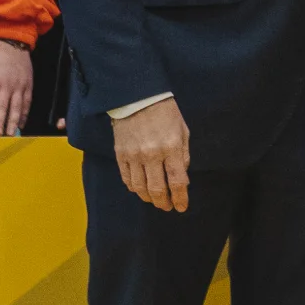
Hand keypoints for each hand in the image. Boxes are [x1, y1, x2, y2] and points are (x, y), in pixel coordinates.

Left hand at [0, 40, 34, 136]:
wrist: (13, 45)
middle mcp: (7, 85)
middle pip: (3, 106)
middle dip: (0, 121)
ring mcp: (19, 86)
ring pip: (17, 107)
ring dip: (13, 121)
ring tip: (11, 133)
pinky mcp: (28, 85)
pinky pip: (27, 102)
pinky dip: (24, 114)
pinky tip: (21, 123)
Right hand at [114, 96, 191, 212]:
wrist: (137, 97)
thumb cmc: (165, 112)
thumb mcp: (182, 131)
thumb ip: (183, 155)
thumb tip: (182, 178)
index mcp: (171, 147)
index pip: (177, 181)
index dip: (180, 198)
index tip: (181, 207)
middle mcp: (152, 154)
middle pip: (157, 189)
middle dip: (164, 203)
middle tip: (168, 207)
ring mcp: (134, 155)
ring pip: (140, 188)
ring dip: (149, 198)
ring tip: (155, 200)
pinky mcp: (121, 154)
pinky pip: (126, 178)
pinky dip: (134, 188)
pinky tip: (140, 189)